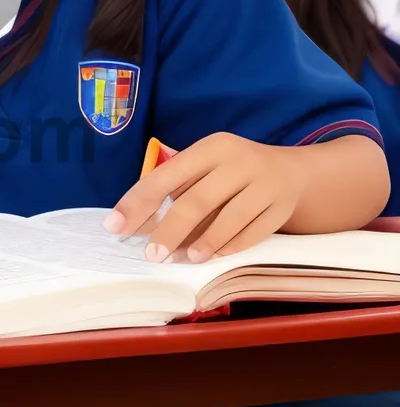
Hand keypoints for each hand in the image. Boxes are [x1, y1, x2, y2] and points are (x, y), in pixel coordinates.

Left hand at [106, 133, 301, 263]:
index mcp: (211, 147)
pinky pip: (253, 234)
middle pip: (198, 201)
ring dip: (202, 243)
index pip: (167, 176)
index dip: (139, 202)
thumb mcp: (203, 167)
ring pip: (229, 219)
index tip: (115, 226)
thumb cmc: (230, 172)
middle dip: (169, 230)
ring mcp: (265, 185)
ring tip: (183, 259)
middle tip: (151, 254)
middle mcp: (239, 161)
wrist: (291, 171)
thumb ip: (172, 189)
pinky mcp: (281, 208)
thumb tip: (133, 222)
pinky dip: (229, 247)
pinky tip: (212, 256)